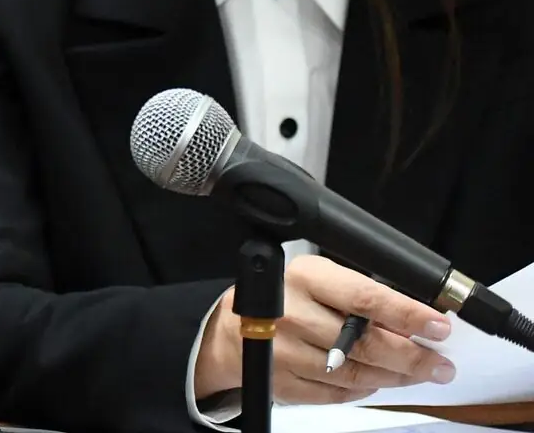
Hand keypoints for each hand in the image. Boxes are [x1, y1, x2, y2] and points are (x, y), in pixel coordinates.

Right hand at [193, 255, 456, 404]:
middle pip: (365, 343)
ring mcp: (285, 352)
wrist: (232, 331)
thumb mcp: (319, 281)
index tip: (439, 326)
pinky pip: (338, 394)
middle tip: (440, 364)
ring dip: (394, 376)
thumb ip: (361, 297)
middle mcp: (291, 313)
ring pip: (357, 373)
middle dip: (412, 357)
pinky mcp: (283, 383)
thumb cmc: (286, 300)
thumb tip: (417, 323)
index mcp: (304, 277)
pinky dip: (363, 389)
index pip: (365, 297)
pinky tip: (375, 380)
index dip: (407, 314)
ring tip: (417, 373)